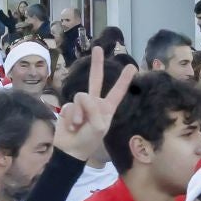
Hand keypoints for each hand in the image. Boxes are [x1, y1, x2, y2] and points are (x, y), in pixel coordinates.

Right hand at [51, 45, 134, 164]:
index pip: (117, 91)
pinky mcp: (68, 108)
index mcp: (107, 109)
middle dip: (97, 64)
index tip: (132, 67)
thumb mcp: (98, 126)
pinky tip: (70, 126)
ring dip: (78, 113)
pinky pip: (69, 105)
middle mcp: (95, 104)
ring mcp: (81, 105)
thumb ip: (93, 108)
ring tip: (78, 126)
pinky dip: (69, 116)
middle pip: (96, 79)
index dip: (124, 80)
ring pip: (80, 97)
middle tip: (98, 49)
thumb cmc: (88, 141)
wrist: (69, 151)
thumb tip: (82, 98)